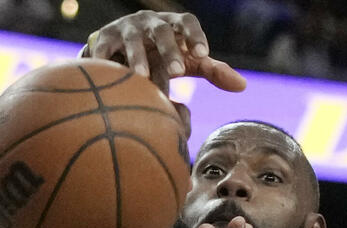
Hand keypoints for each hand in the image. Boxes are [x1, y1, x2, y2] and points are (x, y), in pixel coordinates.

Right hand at [83, 12, 246, 93]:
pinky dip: (105, 59)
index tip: (204, 54)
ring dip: (137, 57)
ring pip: (133, 39)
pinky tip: (108, 73)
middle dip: (170, 50)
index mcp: (174, 24)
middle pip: (162, 32)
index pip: (188, 22)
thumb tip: (242, 86)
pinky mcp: (103, 38)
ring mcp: (126, 27)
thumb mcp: (187, 61)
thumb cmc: (161, 57)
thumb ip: (212, 71)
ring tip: (141, 78)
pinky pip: (103, 48)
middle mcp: (151, 22)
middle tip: (178, 72)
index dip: (196, 36)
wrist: (122, 52)